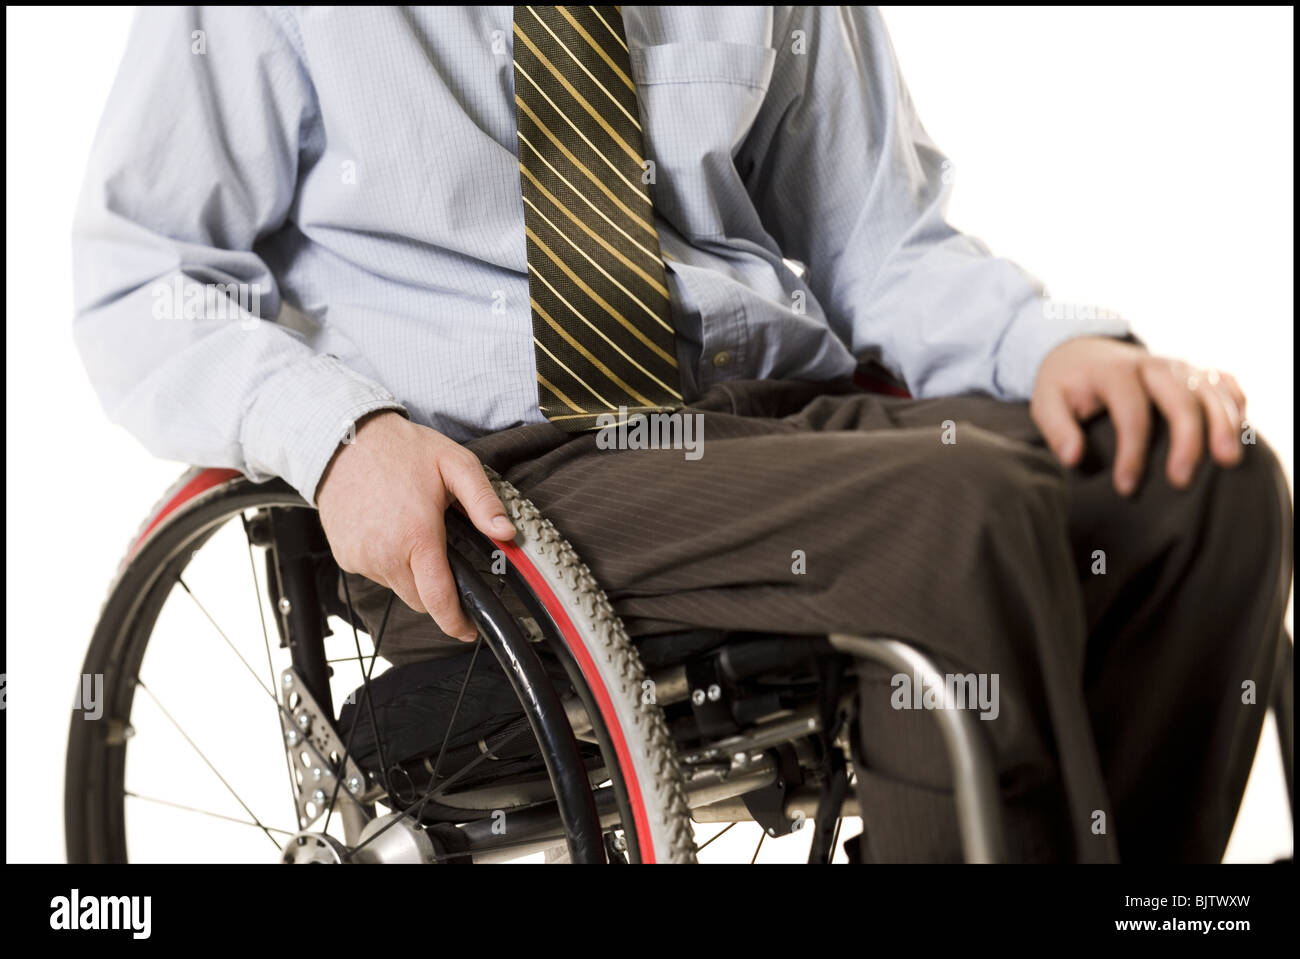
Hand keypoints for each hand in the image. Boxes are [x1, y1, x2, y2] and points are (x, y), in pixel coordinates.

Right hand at [315, 411, 515, 640]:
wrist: (344, 439)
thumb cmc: (400, 449)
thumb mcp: (455, 465)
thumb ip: (484, 502)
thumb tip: (507, 533)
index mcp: (416, 537)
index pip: (438, 599)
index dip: (456, 622)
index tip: (467, 630)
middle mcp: (384, 554)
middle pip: (419, 599)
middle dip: (436, 588)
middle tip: (442, 552)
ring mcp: (360, 557)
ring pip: (397, 586)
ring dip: (410, 572)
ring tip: (412, 530)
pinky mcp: (345, 556)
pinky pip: (375, 572)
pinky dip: (387, 562)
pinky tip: (389, 530)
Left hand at [1031, 337, 1246, 495]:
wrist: (1082, 350)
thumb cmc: (1065, 385)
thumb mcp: (1046, 403)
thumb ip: (1056, 430)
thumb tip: (1073, 458)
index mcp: (1114, 372)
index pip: (1131, 412)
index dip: (1132, 452)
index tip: (1126, 488)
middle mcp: (1152, 365)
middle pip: (1181, 399)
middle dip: (1187, 440)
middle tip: (1182, 481)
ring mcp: (1178, 366)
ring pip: (1211, 391)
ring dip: (1224, 425)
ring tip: (1228, 462)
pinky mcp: (1194, 372)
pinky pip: (1224, 383)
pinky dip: (1235, 404)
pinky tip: (1238, 433)